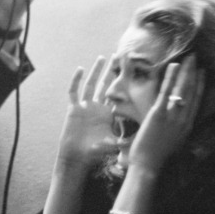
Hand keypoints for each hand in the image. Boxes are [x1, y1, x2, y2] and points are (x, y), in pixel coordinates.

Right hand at [54, 56, 119, 172]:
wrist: (76, 157)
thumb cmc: (94, 152)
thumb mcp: (113, 144)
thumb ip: (125, 140)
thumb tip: (140, 139)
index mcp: (107, 113)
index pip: (116, 94)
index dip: (122, 84)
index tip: (130, 72)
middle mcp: (96, 107)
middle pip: (104, 85)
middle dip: (111, 71)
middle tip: (118, 56)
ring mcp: (84, 106)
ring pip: (91, 84)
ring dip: (96, 71)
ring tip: (102, 58)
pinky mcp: (73, 108)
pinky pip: (74, 91)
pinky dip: (76, 80)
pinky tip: (80, 69)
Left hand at [128, 55, 205, 172]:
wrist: (148, 164)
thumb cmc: (156, 154)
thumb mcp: (172, 139)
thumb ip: (175, 126)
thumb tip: (175, 115)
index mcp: (187, 125)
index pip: (196, 100)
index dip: (200, 85)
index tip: (202, 72)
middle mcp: (183, 119)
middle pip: (191, 92)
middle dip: (194, 73)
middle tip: (196, 58)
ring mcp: (172, 116)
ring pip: (182, 90)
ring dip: (185, 72)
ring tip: (189, 58)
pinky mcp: (159, 114)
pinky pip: (166, 92)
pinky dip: (171, 78)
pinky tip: (174, 66)